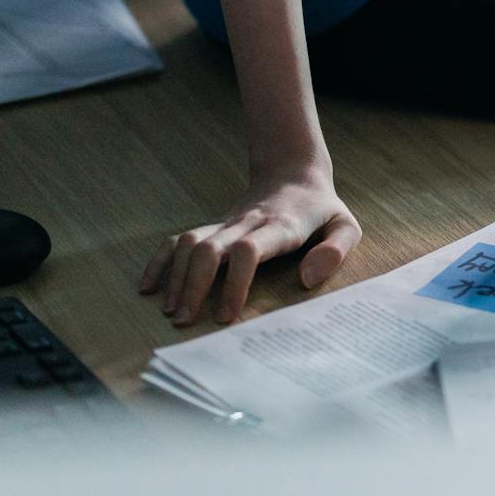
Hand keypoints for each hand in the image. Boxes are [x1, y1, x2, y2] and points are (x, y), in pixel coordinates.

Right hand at [140, 161, 361, 326]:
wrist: (294, 173)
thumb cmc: (321, 209)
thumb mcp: (346, 225)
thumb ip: (335, 250)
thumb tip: (308, 279)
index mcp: (279, 227)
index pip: (249, 250)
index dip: (235, 282)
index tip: (226, 316)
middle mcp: (246, 224)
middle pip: (210, 249)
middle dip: (194, 285)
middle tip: (185, 322)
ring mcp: (226, 223)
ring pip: (190, 243)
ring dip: (176, 277)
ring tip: (172, 312)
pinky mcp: (214, 225)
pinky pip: (179, 238)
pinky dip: (161, 261)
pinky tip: (148, 287)